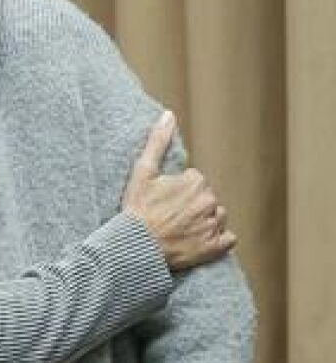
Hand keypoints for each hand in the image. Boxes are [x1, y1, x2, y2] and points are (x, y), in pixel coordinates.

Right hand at [122, 111, 234, 270]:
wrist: (135, 246)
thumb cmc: (137, 209)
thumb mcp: (142, 172)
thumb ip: (158, 142)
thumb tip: (169, 115)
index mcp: (196, 182)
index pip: (194, 182)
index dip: (178, 190)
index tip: (163, 200)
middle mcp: (210, 203)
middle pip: (207, 199)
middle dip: (192, 205)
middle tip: (169, 215)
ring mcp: (214, 226)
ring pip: (217, 217)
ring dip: (204, 221)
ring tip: (181, 229)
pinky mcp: (215, 247)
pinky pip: (227, 239)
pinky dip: (217, 240)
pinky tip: (197, 240)